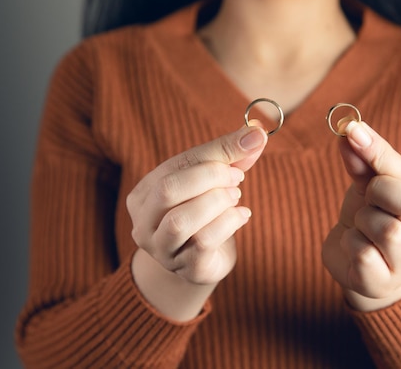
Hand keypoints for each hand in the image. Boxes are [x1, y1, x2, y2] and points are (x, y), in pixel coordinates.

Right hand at [127, 126, 266, 319]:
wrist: (202, 264)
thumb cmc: (204, 215)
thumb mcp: (213, 182)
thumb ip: (229, 157)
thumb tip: (257, 133)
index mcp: (144, 194)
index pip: (175, 165)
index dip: (213, 153)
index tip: (246, 145)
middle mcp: (144, 223)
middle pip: (168, 190)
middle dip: (209, 177)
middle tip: (237, 178)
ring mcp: (162, 250)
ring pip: (180, 221)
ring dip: (216, 202)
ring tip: (236, 197)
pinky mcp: (186, 268)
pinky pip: (204, 243)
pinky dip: (228, 223)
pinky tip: (242, 215)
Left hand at [322, 121, 400, 311]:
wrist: (357, 264)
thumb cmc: (373, 217)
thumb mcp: (372, 185)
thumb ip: (366, 159)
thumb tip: (349, 129)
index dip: (379, 155)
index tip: (352, 134)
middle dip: (379, 193)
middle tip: (369, 197)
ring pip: (386, 230)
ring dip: (362, 220)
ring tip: (361, 224)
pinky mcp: (380, 284)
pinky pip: (363, 254)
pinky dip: (350, 242)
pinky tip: (354, 245)